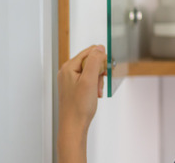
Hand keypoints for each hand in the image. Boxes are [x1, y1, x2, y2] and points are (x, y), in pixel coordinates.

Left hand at [57, 45, 105, 162]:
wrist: (73, 126)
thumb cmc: (78, 107)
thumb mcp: (89, 81)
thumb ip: (94, 61)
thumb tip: (99, 47)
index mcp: (68, 67)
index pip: (90, 52)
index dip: (101, 59)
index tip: (106, 69)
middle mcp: (68, 71)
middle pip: (91, 61)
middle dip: (99, 71)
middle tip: (100, 82)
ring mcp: (71, 79)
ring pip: (91, 71)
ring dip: (98, 80)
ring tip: (97, 91)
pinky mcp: (75, 87)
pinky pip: (89, 79)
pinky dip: (95, 85)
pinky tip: (95, 94)